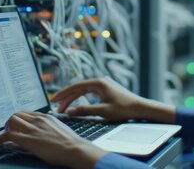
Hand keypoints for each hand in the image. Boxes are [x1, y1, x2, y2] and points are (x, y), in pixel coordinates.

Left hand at [0, 111, 106, 168]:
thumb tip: (45, 131)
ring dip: (4, 129)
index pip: (26, 112)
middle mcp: (38, 120)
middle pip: (17, 114)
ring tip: (3, 137)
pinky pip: (9, 136)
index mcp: (46, 117)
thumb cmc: (71, 142)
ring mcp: (33, 129)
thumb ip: (50, 127)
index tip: (15, 124)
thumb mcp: (59, 129)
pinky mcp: (29, 140)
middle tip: (8, 131)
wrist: (75, 148)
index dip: (18, 118)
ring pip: (11, 122)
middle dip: (9, 123)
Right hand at [51, 77, 175, 122]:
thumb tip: (69, 111)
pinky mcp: (105, 90)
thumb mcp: (104, 111)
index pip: (76, 87)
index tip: (53, 100)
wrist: (140, 108)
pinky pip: (89, 93)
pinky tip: (75, 105)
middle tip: (56, 107)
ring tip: (63, 109)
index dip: (63, 94)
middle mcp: (100, 81)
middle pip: (78, 89)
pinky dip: (81, 99)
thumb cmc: (125, 109)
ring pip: (83, 91)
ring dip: (73, 99)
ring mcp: (103, 85)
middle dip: (66, 98)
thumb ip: (85, 111)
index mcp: (98, 83)